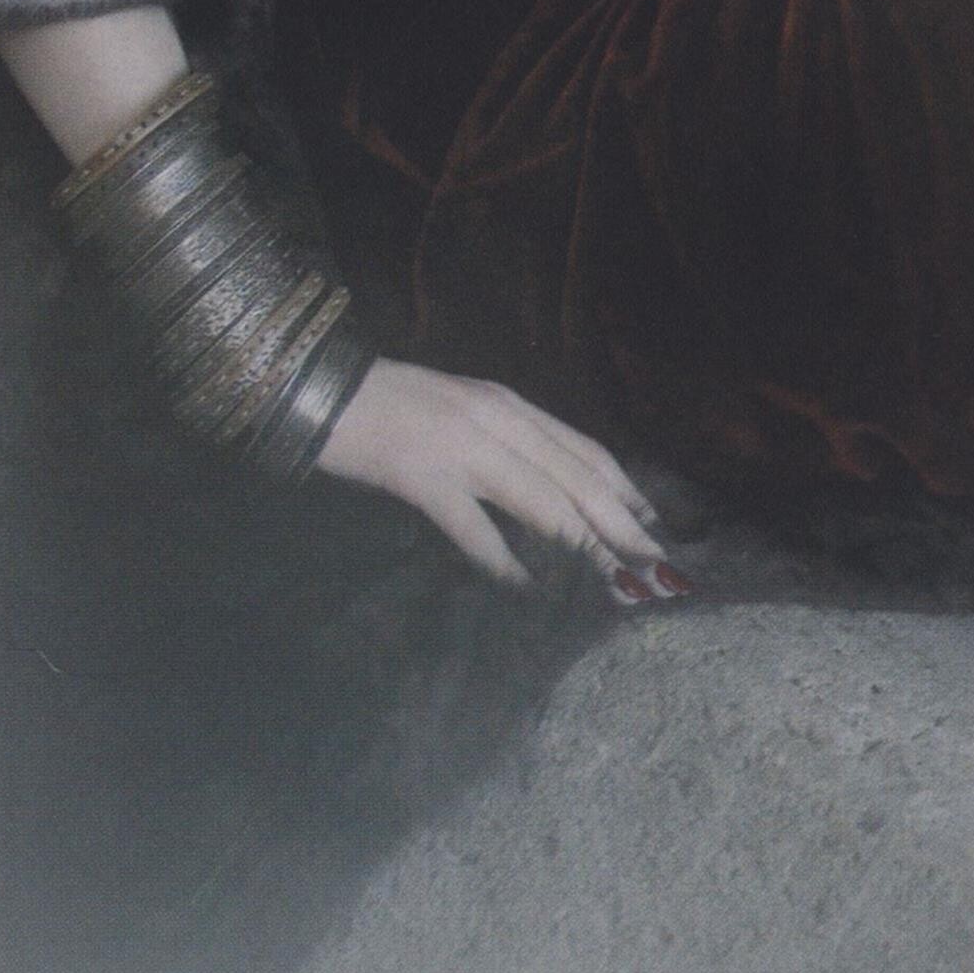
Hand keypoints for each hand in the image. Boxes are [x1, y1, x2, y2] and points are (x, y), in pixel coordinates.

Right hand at [314, 355, 687, 599]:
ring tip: (609, 579)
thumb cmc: (390, 404)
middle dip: (619, 524)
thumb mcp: (461, 410)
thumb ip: (503, 442)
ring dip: (581, 543)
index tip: (652, 524)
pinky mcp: (422, 477)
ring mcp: (461, 447)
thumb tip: (548, 488)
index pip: (584, 450)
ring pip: (540, 499)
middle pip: (575, 478)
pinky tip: (525, 585)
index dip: (623, 489)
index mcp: (507, 403)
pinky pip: (475, 527)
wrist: (321, 387)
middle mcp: (496, 420)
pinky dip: (504, 560)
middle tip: (652, 566)